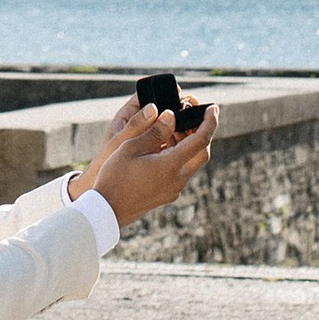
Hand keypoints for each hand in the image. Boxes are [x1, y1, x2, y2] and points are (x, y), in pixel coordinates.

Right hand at [73, 94, 217, 225]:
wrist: (106, 210)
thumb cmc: (114, 177)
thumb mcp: (130, 147)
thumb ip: (154, 131)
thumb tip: (172, 116)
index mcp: (171, 165)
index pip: (201, 140)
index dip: (209, 122)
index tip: (212, 108)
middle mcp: (178, 179)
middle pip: (202, 153)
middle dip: (201, 132)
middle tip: (191, 116)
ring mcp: (174, 189)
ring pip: (192, 163)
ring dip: (188, 144)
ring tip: (171, 129)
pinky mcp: (167, 194)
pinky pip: (181, 172)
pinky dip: (179, 156)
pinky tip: (163, 147)